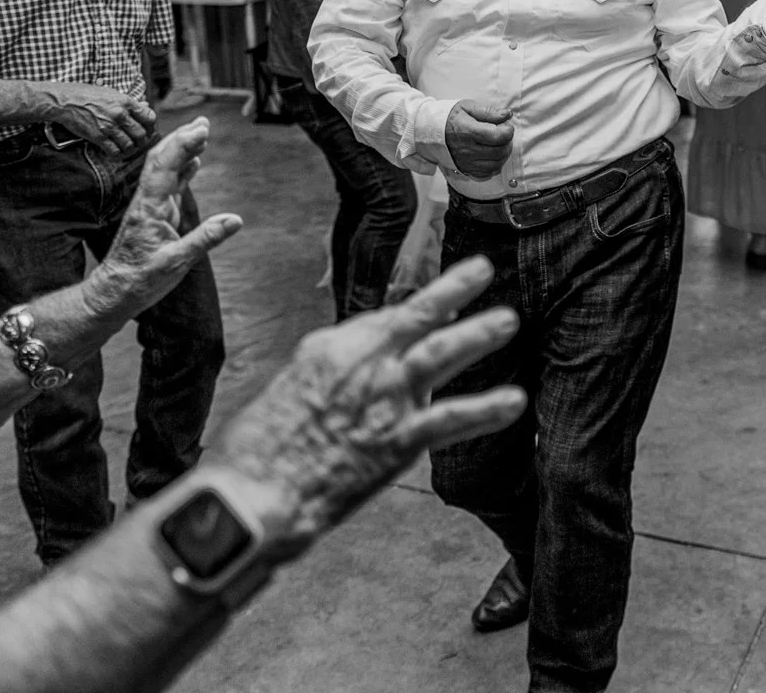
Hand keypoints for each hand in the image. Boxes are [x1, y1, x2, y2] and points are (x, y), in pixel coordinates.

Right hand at [42, 81, 154, 154]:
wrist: (64, 101)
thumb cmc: (86, 94)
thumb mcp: (111, 93)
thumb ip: (128, 103)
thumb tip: (144, 108)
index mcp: (125, 101)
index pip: (149, 117)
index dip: (151, 126)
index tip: (147, 129)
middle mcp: (120, 114)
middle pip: (141, 134)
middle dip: (142, 140)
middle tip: (138, 142)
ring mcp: (109, 126)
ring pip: (129, 145)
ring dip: (130, 149)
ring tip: (127, 148)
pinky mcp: (98, 137)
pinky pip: (114, 151)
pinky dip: (118, 155)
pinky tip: (116, 153)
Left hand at [83, 120, 241, 320]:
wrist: (114, 291)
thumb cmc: (140, 280)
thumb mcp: (176, 262)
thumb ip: (205, 239)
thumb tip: (235, 220)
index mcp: (150, 207)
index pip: (166, 166)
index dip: (183, 144)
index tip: (203, 129)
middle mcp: (148, 201)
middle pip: (162, 159)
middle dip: (183, 137)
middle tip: (204, 121)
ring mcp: (151, 206)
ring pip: (166, 169)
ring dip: (183, 149)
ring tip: (202, 133)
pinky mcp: (155, 215)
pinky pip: (170, 185)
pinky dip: (183, 169)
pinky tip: (194, 163)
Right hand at [207, 257, 525, 555]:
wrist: (252, 494)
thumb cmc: (255, 452)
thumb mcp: (287, 394)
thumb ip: (328, 379)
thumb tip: (352, 383)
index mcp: (329, 348)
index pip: (381, 321)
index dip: (412, 313)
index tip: (439, 304)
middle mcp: (362, 362)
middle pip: (416, 316)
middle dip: (453, 290)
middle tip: (482, 271)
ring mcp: (384, 398)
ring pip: (441, 353)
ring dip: (478, 334)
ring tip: (508, 321)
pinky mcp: (398, 439)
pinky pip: (452, 418)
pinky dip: (486, 409)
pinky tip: (514, 401)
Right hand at [445, 101, 513, 179]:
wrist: (430, 132)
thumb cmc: (450, 117)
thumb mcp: (468, 107)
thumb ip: (489, 112)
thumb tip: (507, 115)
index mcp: (469, 131)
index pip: (498, 136)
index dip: (508, 131)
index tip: (506, 126)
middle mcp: (468, 149)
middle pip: (499, 152)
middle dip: (508, 142)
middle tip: (504, 135)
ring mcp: (467, 162)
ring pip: (496, 164)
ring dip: (503, 154)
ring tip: (500, 144)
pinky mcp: (466, 169)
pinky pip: (487, 173)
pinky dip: (495, 165)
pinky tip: (492, 155)